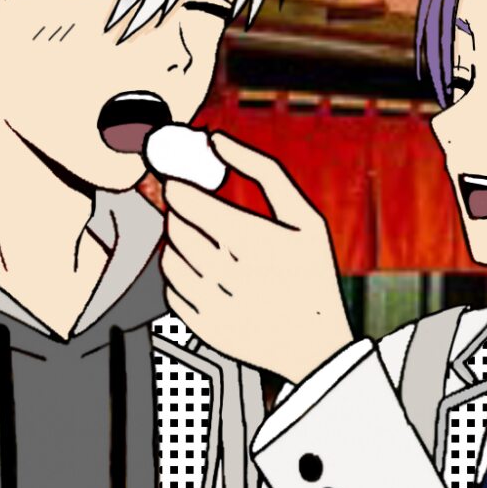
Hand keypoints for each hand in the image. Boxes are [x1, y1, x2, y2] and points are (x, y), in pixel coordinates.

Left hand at [161, 133, 352, 382]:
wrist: (317, 346)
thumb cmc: (312, 276)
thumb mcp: (305, 218)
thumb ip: (263, 171)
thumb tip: (218, 141)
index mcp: (254, 240)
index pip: (189, 202)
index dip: (177, 187)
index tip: (178, 182)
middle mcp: (230, 272)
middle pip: (176, 228)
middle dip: (178, 213)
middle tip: (191, 211)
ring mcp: (214, 302)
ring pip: (169, 258)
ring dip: (177, 243)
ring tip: (201, 243)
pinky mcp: (203, 326)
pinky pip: (170, 291)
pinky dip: (179, 277)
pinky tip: (202, 273)